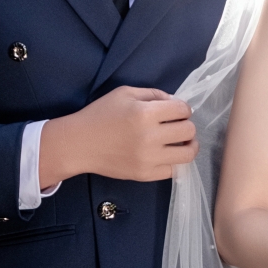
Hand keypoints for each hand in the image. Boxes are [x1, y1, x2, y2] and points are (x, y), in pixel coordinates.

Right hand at [39, 86, 197, 185]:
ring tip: (180, 142)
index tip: (176, 111)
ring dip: (188, 145)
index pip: (183, 109)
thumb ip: (153, 94)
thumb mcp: (125, 93)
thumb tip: (176, 103)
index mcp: (145, 113)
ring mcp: (148, 159)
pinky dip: (174, 161)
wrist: (79, 144)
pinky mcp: (145, 175)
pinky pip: (174, 170)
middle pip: (189, 131)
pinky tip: (167, 154)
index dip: (183, 108)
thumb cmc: (100, 114)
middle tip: (177, 125)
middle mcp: (150, 137)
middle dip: (186, 125)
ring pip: (188, 154)